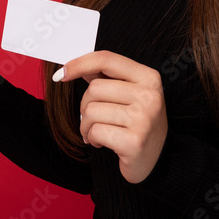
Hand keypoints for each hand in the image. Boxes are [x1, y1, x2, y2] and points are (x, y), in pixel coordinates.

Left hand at [56, 50, 167, 183]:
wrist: (157, 159)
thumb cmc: (138, 123)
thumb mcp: (131, 94)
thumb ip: (108, 78)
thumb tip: (78, 66)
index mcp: (148, 77)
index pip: (106, 59)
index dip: (79, 64)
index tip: (61, 74)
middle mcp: (149, 95)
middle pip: (94, 88)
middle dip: (85, 105)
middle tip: (93, 118)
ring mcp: (143, 118)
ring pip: (91, 111)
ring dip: (86, 125)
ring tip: (98, 132)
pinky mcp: (134, 141)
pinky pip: (95, 131)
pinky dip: (92, 138)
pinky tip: (102, 143)